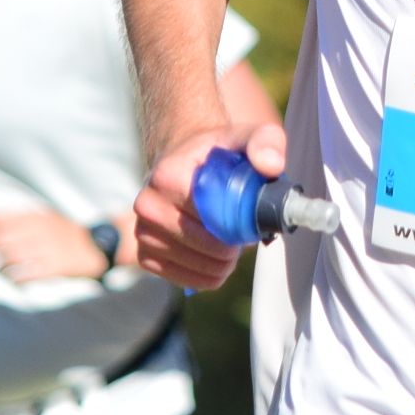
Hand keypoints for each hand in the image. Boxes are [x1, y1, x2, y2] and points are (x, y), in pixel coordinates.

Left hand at [0, 208, 110, 282]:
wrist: (98, 247)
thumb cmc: (63, 235)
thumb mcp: (44, 219)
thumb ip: (19, 222)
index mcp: (35, 216)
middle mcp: (40, 229)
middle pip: (1, 237)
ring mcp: (49, 247)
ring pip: (11, 256)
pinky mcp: (57, 266)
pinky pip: (30, 272)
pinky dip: (16, 277)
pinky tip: (11, 280)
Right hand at [132, 118, 286, 289]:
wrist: (186, 162)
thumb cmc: (218, 154)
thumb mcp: (246, 137)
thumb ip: (266, 142)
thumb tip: (271, 166)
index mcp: (169, 175)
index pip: (209, 216)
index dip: (236, 226)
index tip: (250, 224)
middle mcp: (148, 204)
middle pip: (200, 243)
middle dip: (230, 248)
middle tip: (244, 239)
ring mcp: (142, 231)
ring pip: (191, 264)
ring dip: (219, 264)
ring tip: (231, 247)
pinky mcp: (144, 253)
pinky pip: (179, 277)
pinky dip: (204, 275)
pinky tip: (217, 262)